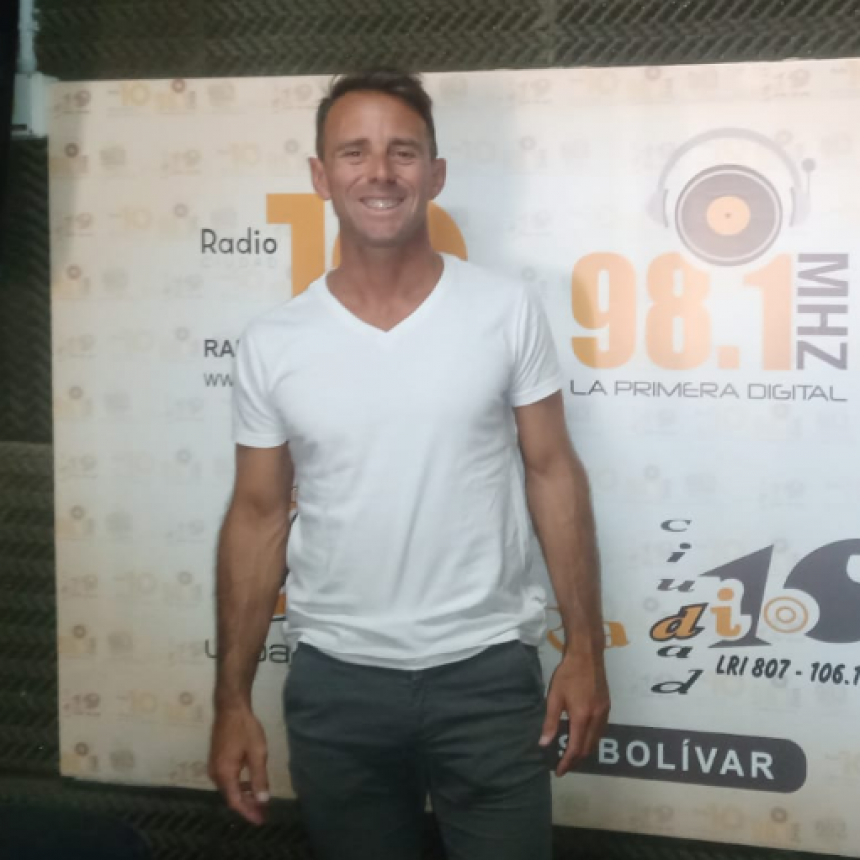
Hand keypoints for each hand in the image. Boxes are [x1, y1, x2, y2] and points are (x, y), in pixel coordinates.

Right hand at [209, 704, 270, 824]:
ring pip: (229, 788)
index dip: (248, 812)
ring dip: (243, 796)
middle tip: (263, 812)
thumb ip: (259, 778)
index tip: (261, 820)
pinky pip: (227, 779)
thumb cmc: (245, 729)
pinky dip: (239, 785)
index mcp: (225, 774)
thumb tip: (262, 800)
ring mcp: (214, 766)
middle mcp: (215, 774)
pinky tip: (250, 784)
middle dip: (247, 806)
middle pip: (231, 797)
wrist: (231, 707)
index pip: (235, 802)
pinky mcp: (216, 759)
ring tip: (259, 800)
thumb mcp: (257, 753)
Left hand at [539, 651, 609, 776]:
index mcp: (582, 718)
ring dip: (585, 751)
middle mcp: (596, 719)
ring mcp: (604, 713)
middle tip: (564, 766)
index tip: (559, 771)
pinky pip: (601, 731)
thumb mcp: (554, 697)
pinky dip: (592, 740)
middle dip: (576, 760)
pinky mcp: (607, 707)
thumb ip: (550, 722)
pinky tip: (583, 738)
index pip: (575, 748)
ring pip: (596, 741)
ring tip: (572, 755)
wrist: (587, 655)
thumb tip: (544, 744)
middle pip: (588, 749)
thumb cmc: (567, 674)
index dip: (567, 762)